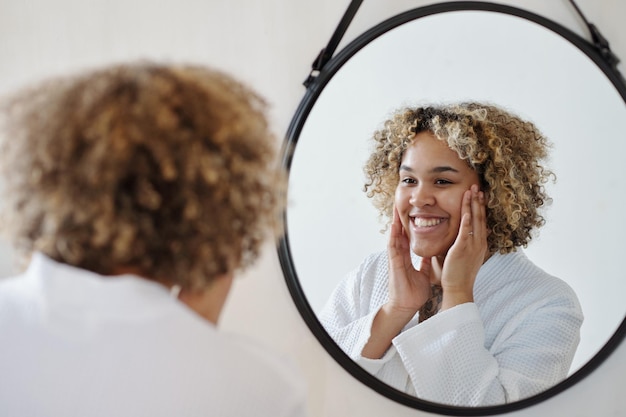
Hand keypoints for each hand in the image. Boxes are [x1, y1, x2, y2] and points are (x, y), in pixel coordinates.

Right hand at [386, 206, 433, 316]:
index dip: (410, 224)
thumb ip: (425, 263)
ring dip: (395, 221)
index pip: (408, 236)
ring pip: (394, 235)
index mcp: (406, 257)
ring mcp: (395, 258)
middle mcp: (399, 255)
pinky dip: (393, 234)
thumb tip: (430, 254)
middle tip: (401, 202)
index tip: (413, 211)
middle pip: (399, 232)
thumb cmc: (413, 292)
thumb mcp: (423, 273)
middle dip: (400, 218)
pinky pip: (393, 245)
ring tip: (396, 207)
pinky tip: (394, 224)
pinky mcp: (393, 262)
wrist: (406, 306)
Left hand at [435, 184, 487, 309]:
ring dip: (473, 205)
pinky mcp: (463, 249)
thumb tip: (458, 233)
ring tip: (472, 191)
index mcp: (480, 244)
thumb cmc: (457, 273)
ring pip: (475, 221)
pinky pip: (466, 232)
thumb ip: (462, 242)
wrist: (458, 288)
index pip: (481, 221)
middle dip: (478, 201)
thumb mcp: (463, 254)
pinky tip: (467, 209)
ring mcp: (473, 246)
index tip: (479, 194)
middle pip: (481, 217)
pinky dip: (467, 219)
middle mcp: (479, 243)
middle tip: (477, 187)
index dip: (480, 207)